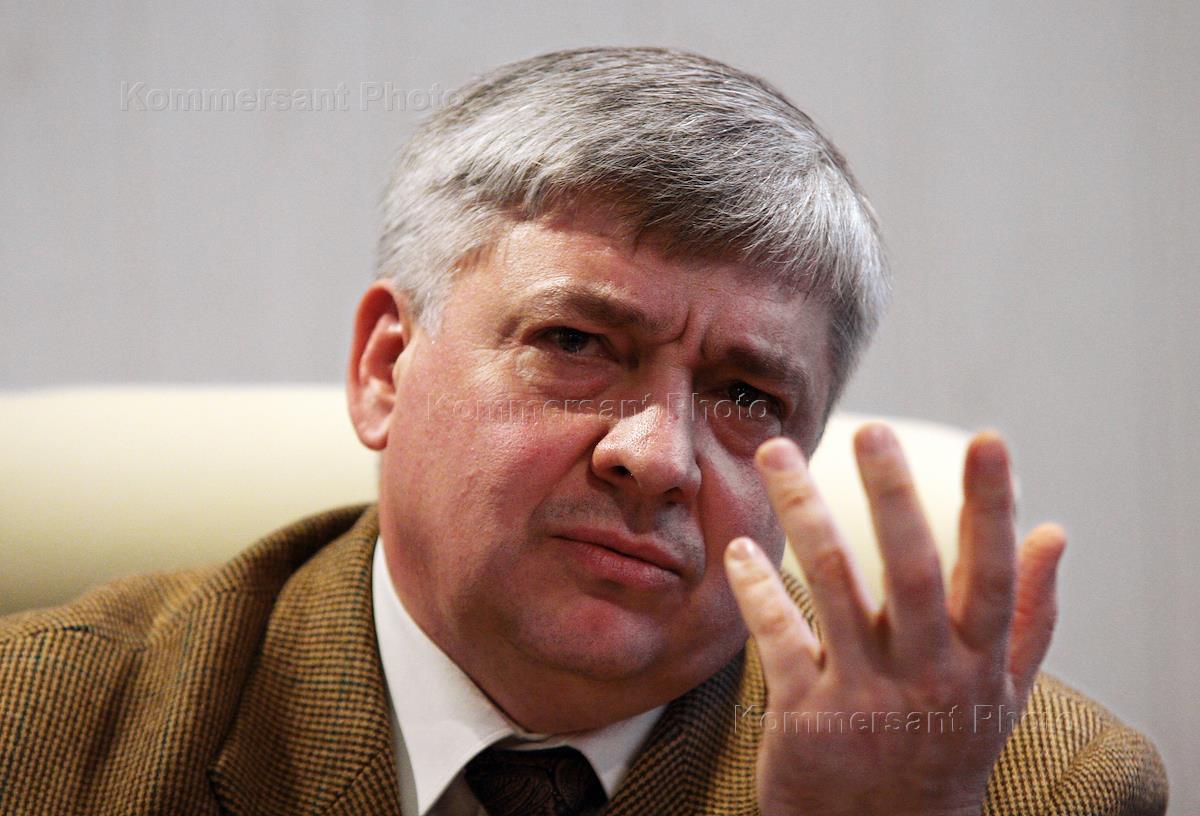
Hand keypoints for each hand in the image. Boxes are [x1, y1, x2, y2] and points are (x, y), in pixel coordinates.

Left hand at [724, 423, 1065, 815]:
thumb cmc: (948, 744)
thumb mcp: (1001, 691)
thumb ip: (1030, 612)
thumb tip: (1055, 532)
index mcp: (978, 663)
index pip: (989, 574)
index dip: (991, 508)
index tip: (989, 440)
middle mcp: (927, 676)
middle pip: (910, 572)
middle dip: (892, 496)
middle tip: (872, 429)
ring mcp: (864, 697)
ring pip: (833, 588)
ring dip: (802, 514)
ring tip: (775, 453)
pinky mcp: (806, 718)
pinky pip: (779, 638)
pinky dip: (757, 589)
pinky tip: (739, 547)